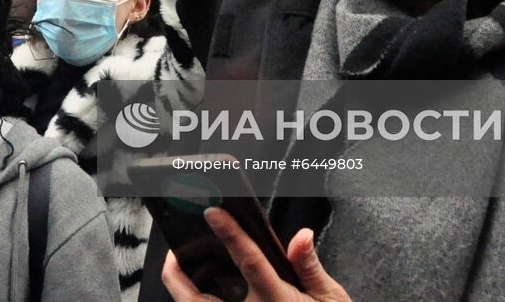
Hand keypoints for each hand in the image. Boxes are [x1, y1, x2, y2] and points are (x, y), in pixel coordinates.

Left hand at [162, 208, 351, 301]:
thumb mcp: (331, 299)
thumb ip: (310, 267)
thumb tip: (301, 235)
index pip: (248, 261)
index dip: (229, 234)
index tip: (212, 212)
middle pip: (198, 300)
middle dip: (178, 276)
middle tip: (174, 252)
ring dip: (184, 292)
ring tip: (181, 267)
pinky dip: (201, 301)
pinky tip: (201, 290)